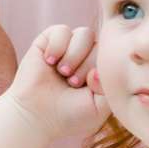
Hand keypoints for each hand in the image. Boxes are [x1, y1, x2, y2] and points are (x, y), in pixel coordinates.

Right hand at [7, 22, 102, 145]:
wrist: (36, 118)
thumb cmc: (69, 116)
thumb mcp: (100, 106)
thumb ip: (110, 84)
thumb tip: (98, 66)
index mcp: (100, 70)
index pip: (112, 55)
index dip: (103, 69)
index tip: (89, 89)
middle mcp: (86, 56)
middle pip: (100, 43)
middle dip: (87, 64)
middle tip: (72, 83)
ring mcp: (67, 48)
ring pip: (84, 34)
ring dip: (74, 55)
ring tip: (63, 72)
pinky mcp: (48, 41)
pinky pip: (62, 30)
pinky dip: (57, 46)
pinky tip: (49, 62)